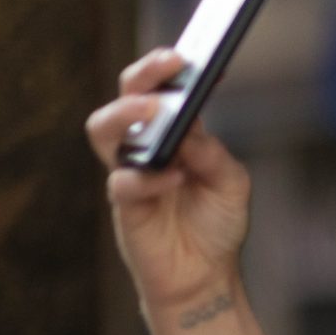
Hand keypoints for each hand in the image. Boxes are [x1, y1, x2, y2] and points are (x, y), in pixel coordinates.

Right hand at [83, 49, 253, 313]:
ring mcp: (130, 171)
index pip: (166, 90)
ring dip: (126, 113)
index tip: (204, 57)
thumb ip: (213, 154)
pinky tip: (176, 177)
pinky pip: (123, 181)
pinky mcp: (124, 205)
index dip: (177, 70)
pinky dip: (150, 177)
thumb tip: (189, 128)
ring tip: (154, 109)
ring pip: (103, 128)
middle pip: (128, 95)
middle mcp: (145, 145)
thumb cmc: (217, 225)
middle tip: (171, 63)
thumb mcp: (232, 185)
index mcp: (175, 133)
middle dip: (146, 73)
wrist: (205, 277)